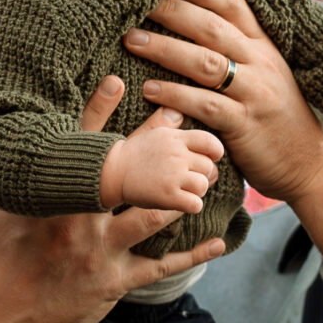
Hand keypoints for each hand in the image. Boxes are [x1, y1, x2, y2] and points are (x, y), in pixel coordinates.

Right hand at [0, 78, 229, 322]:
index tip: (117, 81)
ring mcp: (100, 252)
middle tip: (179, 117)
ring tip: (208, 173)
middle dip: (156, 144)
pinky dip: (191, 255)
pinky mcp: (114, 282)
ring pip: (151, 216)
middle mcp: (79, 221)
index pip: (76, 147)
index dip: (97, 113)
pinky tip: (219, 243)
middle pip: (127, 175)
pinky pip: (160, 267)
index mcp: (49, 199)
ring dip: (181, 194)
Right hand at [97, 112, 221, 212]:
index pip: (209, 142)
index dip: (214, 152)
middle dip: (201, 175)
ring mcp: (173, 176)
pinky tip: (180, 202)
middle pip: (208, 167)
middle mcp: (176, 155)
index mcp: (174, 138)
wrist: (109, 172)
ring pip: (203, 186)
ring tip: (181, 190)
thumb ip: (171, 127)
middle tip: (186, 179)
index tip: (209, 159)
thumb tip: (183, 117)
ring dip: (195, 191)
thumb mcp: (153, 134)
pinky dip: (191, 206)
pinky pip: (195, 204)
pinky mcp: (168, 196)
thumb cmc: (132, 155)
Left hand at [131, 0, 322, 268]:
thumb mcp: (265, 75)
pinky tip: (149, 88)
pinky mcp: (245, 125)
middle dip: (171, 10)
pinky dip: (175, 95)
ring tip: (131, 39)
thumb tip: (193, 24)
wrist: (309, 165)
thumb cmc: (276, 119)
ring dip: (164, 48)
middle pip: (211, 27)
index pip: (231, 4)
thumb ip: (237, 50)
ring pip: (205, 62)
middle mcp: (261, 63)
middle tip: (132, 1)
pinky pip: (206, 105)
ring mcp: (255, 93)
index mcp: (264, 46)